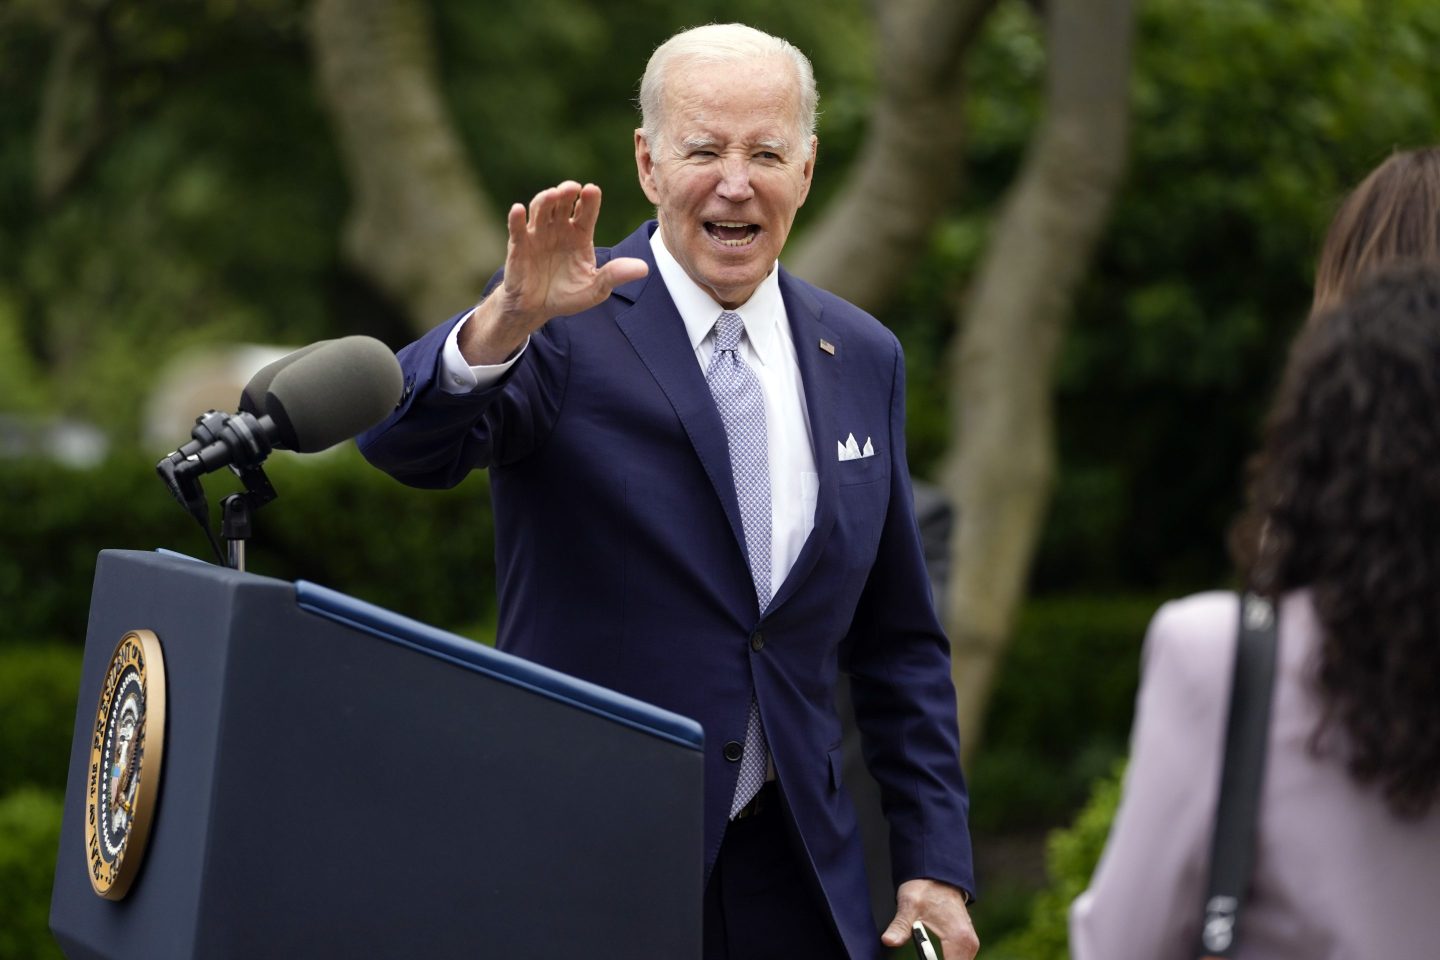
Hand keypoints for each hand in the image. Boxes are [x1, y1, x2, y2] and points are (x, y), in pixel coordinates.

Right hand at [459, 181, 648, 363]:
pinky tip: (518, 210)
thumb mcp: (596, 289)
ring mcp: (538, 234)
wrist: (537, 309)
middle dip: (567, 193)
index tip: (592, 190)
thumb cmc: (568, 295)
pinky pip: (517, 228)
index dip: (589, 200)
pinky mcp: (519, 244)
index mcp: (580, 235)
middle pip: (563, 203)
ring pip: (541, 209)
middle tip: (573, 188)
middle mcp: (560, 229)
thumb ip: (615, 275)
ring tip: (552, 195)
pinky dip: (516, 218)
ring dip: (545, 200)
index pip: (586, 211)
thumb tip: (644, 269)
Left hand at [881, 878, 978, 959]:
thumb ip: (900, 927)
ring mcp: (970, 944)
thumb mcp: (909, 905)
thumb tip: (888, 940)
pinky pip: (959, 959)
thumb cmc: (925, 888)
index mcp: (958, 937)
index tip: (922, 958)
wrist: (938, 876)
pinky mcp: (966, 943)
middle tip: (921, 955)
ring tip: (924, 955)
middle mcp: (969, 943)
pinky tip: (931, 957)